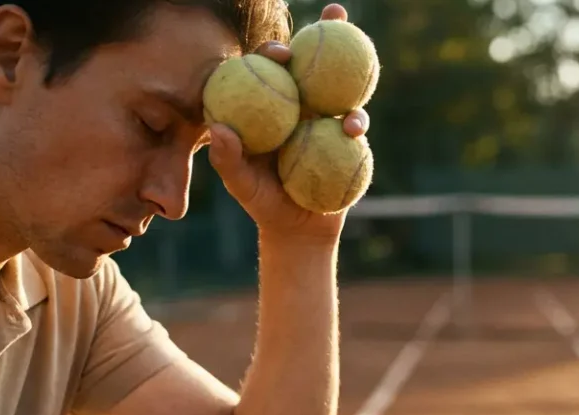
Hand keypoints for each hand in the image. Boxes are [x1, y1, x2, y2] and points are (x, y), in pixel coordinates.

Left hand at [208, 3, 369, 243]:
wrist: (298, 230)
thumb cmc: (263, 204)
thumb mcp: (242, 185)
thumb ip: (228, 159)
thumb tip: (218, 129)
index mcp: (271, 106)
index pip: (271, 68)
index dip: (275, 51)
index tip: (280, 50)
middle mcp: (300, 105)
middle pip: (312, 62)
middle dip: (326, 32)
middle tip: (334, 14)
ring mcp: (326, 120)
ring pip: (341, 86)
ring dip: (354, 63)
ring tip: (361, 46)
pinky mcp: (347, 139)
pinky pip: (355, 123)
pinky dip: (357, 121)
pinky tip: (354, 127)